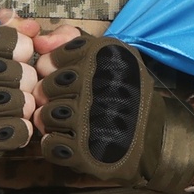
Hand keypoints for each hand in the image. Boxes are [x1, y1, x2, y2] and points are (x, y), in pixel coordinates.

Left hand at [30, 30, 193, 189]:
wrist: (154, 137)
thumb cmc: (124, 92)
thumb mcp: (105, 56)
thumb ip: (69, 41)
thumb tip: (39, 42)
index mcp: (101, 56)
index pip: (50, 60)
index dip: (51, 71)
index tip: (63, 78)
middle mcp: (96, 83)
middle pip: (45, 87)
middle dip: (49, 96)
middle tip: (64, 102)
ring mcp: (89, 119)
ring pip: (46, 115)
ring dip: (51, 121)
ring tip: (66, 122)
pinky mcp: (85, 151)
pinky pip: (50, 144)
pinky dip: (54, 144)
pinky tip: (67, 141)